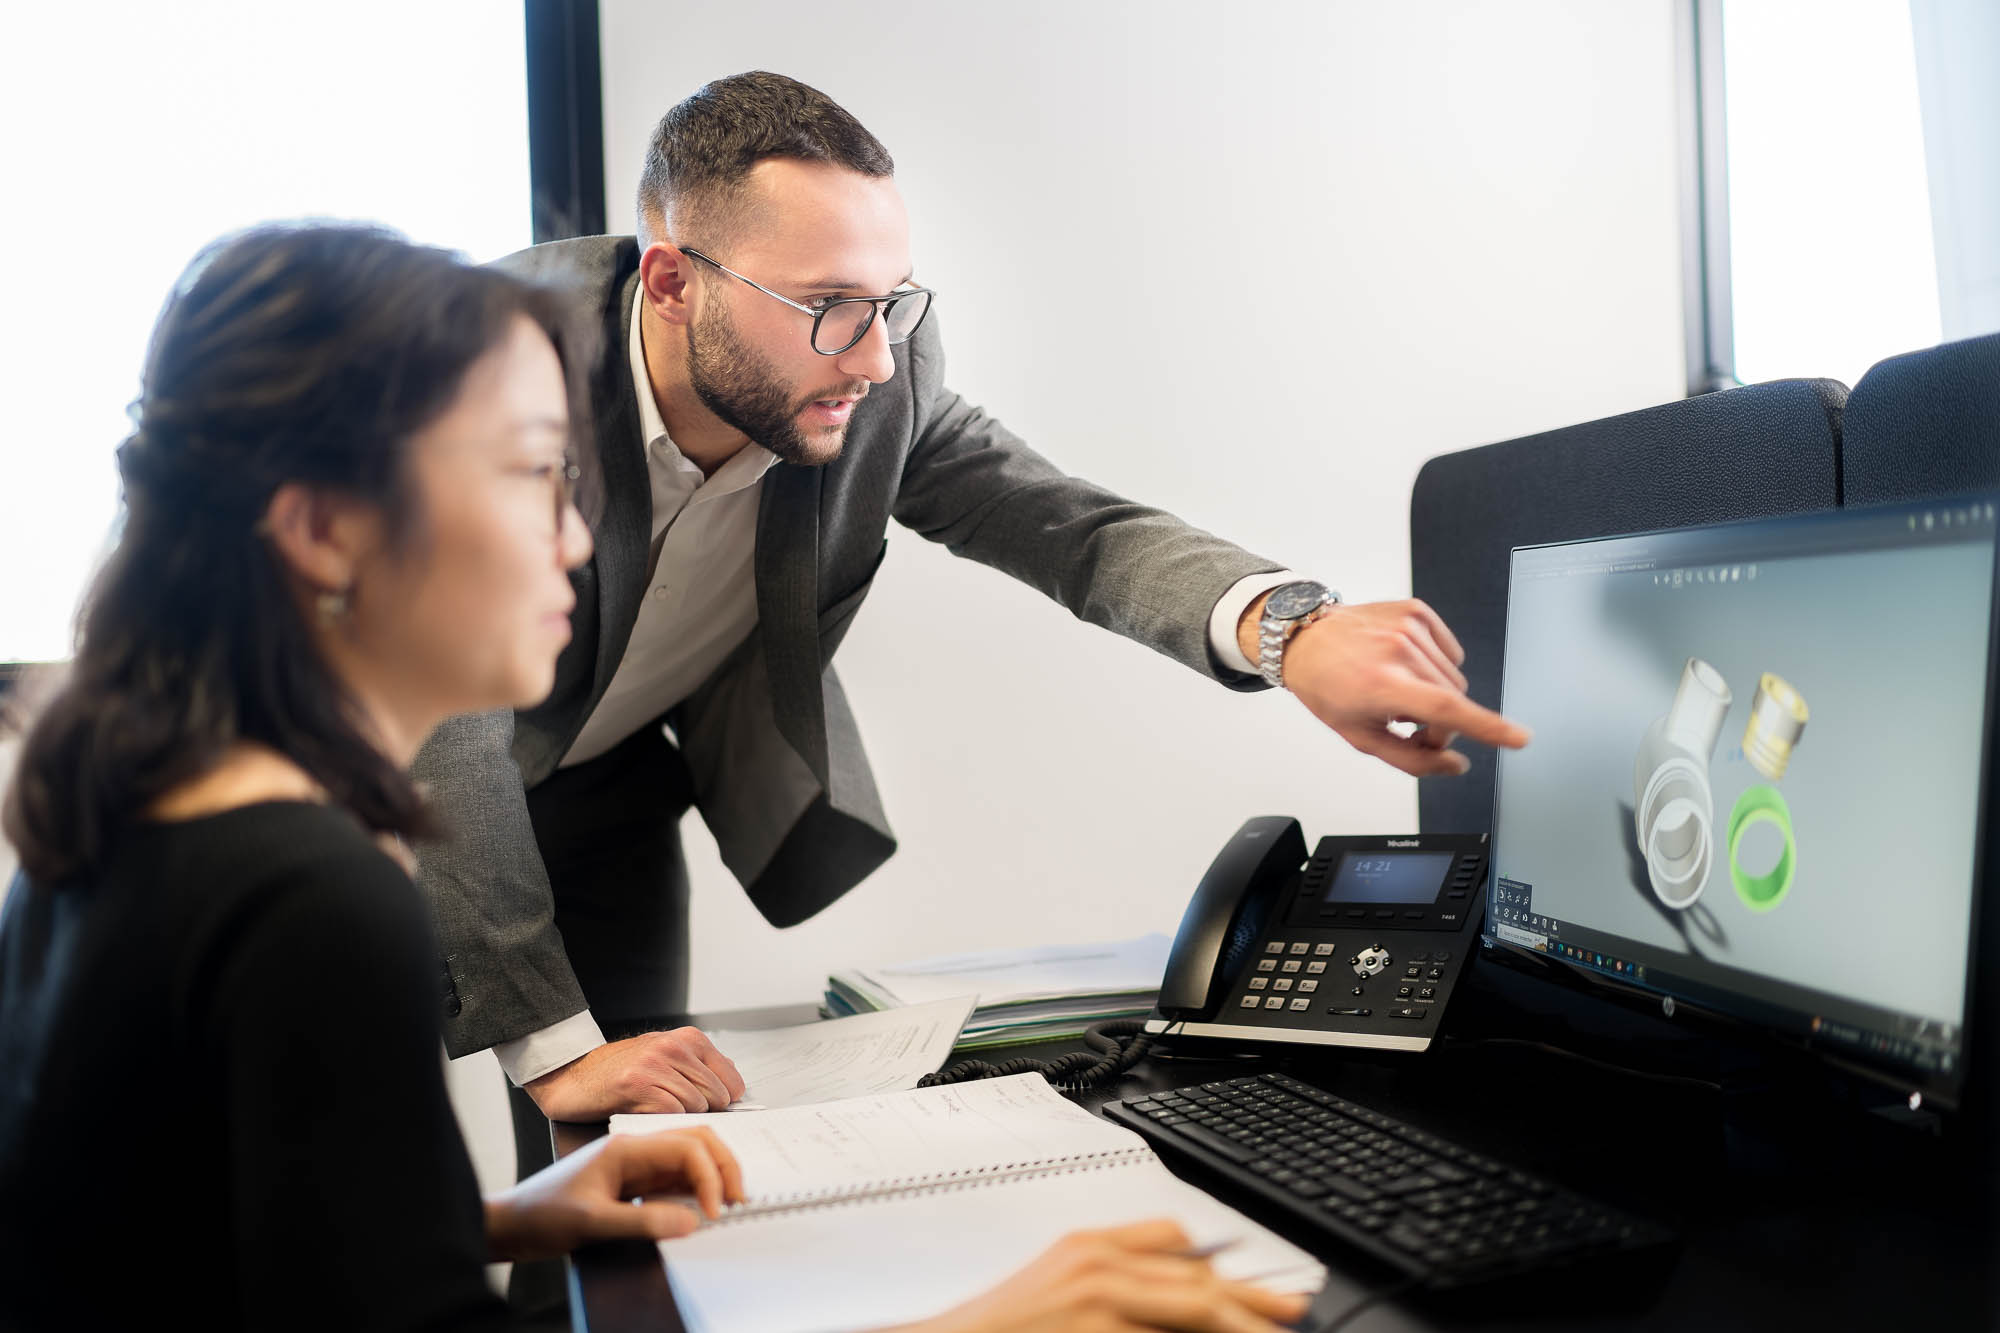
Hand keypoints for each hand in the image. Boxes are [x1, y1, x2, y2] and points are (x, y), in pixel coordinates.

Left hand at [484, 1126, 745, 1262]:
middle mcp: (635, 1148)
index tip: (714, 1210)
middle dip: (723, 1166)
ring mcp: (636, 1162)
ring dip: (713, 1174)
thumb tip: (690, 1222)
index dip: (709, 1175)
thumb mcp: (590, 1222)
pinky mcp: (634, 1180)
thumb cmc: (541, 1214)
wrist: (512, 1223)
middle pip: (696, 1140)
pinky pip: (675, 1176)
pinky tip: (702, 1205)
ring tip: (727, 1200)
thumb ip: (641, 1222)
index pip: (685, 1146)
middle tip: (738, 1198)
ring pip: (690, 1156)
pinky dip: (696, 1187)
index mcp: (625, 1147)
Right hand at [525, 1027, 746, 1118]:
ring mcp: (657, 1065)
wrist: (572, 1076)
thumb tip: (734, 1085)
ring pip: (697, 1107)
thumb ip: (700, 1067)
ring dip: (680, 1118)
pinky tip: (647, 1114)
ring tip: (658, 1111)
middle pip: (718, 1097)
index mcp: (688, 1039)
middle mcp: (675, 1048)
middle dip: (704, 1113)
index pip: (732, 1080)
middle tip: (680, 1115)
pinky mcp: (639, 1086)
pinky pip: (672, 1114)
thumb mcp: (665, 1057)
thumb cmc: (619, 1071)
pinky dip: (664, 1121)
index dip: (726, 1103)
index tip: (714, 1113)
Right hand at [905, 1220, 1310, 1332]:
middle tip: (1292, 1311)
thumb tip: (1168, 1287)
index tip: (1256, 1278)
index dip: (1222, 1261)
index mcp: (1087, 1245)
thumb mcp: (1053, 1284)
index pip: (1172, 1238)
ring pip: (1194, 1308)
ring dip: (1240, 1325)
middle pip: (1194, 1275)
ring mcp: (1100, 1302)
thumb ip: (1107, 1277)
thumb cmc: (995, 1329)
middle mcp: (1097, 1266)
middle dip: (1249, 1298)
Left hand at [1268, 597, 1529, 776]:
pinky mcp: (1417, 611)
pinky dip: (1436, 665)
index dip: (1487, 727)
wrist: (1305, 639)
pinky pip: (1451, 652)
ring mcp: (1409, 627)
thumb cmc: (1327, 687)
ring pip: (1454, 679)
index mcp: (1381, 684)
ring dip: (1436, 693)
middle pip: (1454, 701)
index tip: (1519, 738)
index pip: (1445, 709)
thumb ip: (1412, 759)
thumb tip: (1455, 766)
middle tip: (1408, 724)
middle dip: (1439, 723)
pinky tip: (1407, 666)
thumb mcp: (1359, 736)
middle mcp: (1398, 650)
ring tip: (1401, 691)